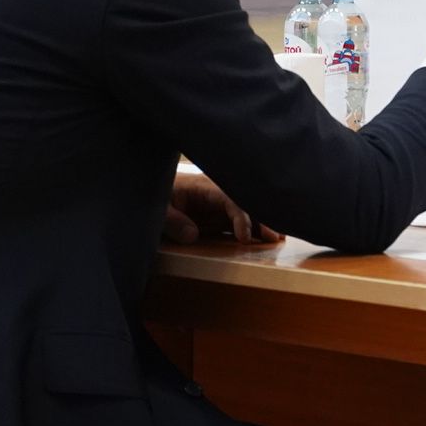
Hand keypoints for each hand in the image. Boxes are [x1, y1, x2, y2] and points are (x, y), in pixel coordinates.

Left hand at [163, 173, 278, 244]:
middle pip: (245, 203)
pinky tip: (267, 237)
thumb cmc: (153, 197)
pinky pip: (239, 220)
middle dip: (262, 219)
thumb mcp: (157, 210)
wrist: (146, 191)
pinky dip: (254, 228)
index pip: (231, 198)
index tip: (244, 238)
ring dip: (262, 223)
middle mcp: (216, 193)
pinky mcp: (217, 215)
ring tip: (279, 238)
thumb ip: (173, 222)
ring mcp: (218, 204)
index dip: (241, 217)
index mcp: (204, 186)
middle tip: (275, 238)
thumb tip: (194, 235)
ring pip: (247, 211)